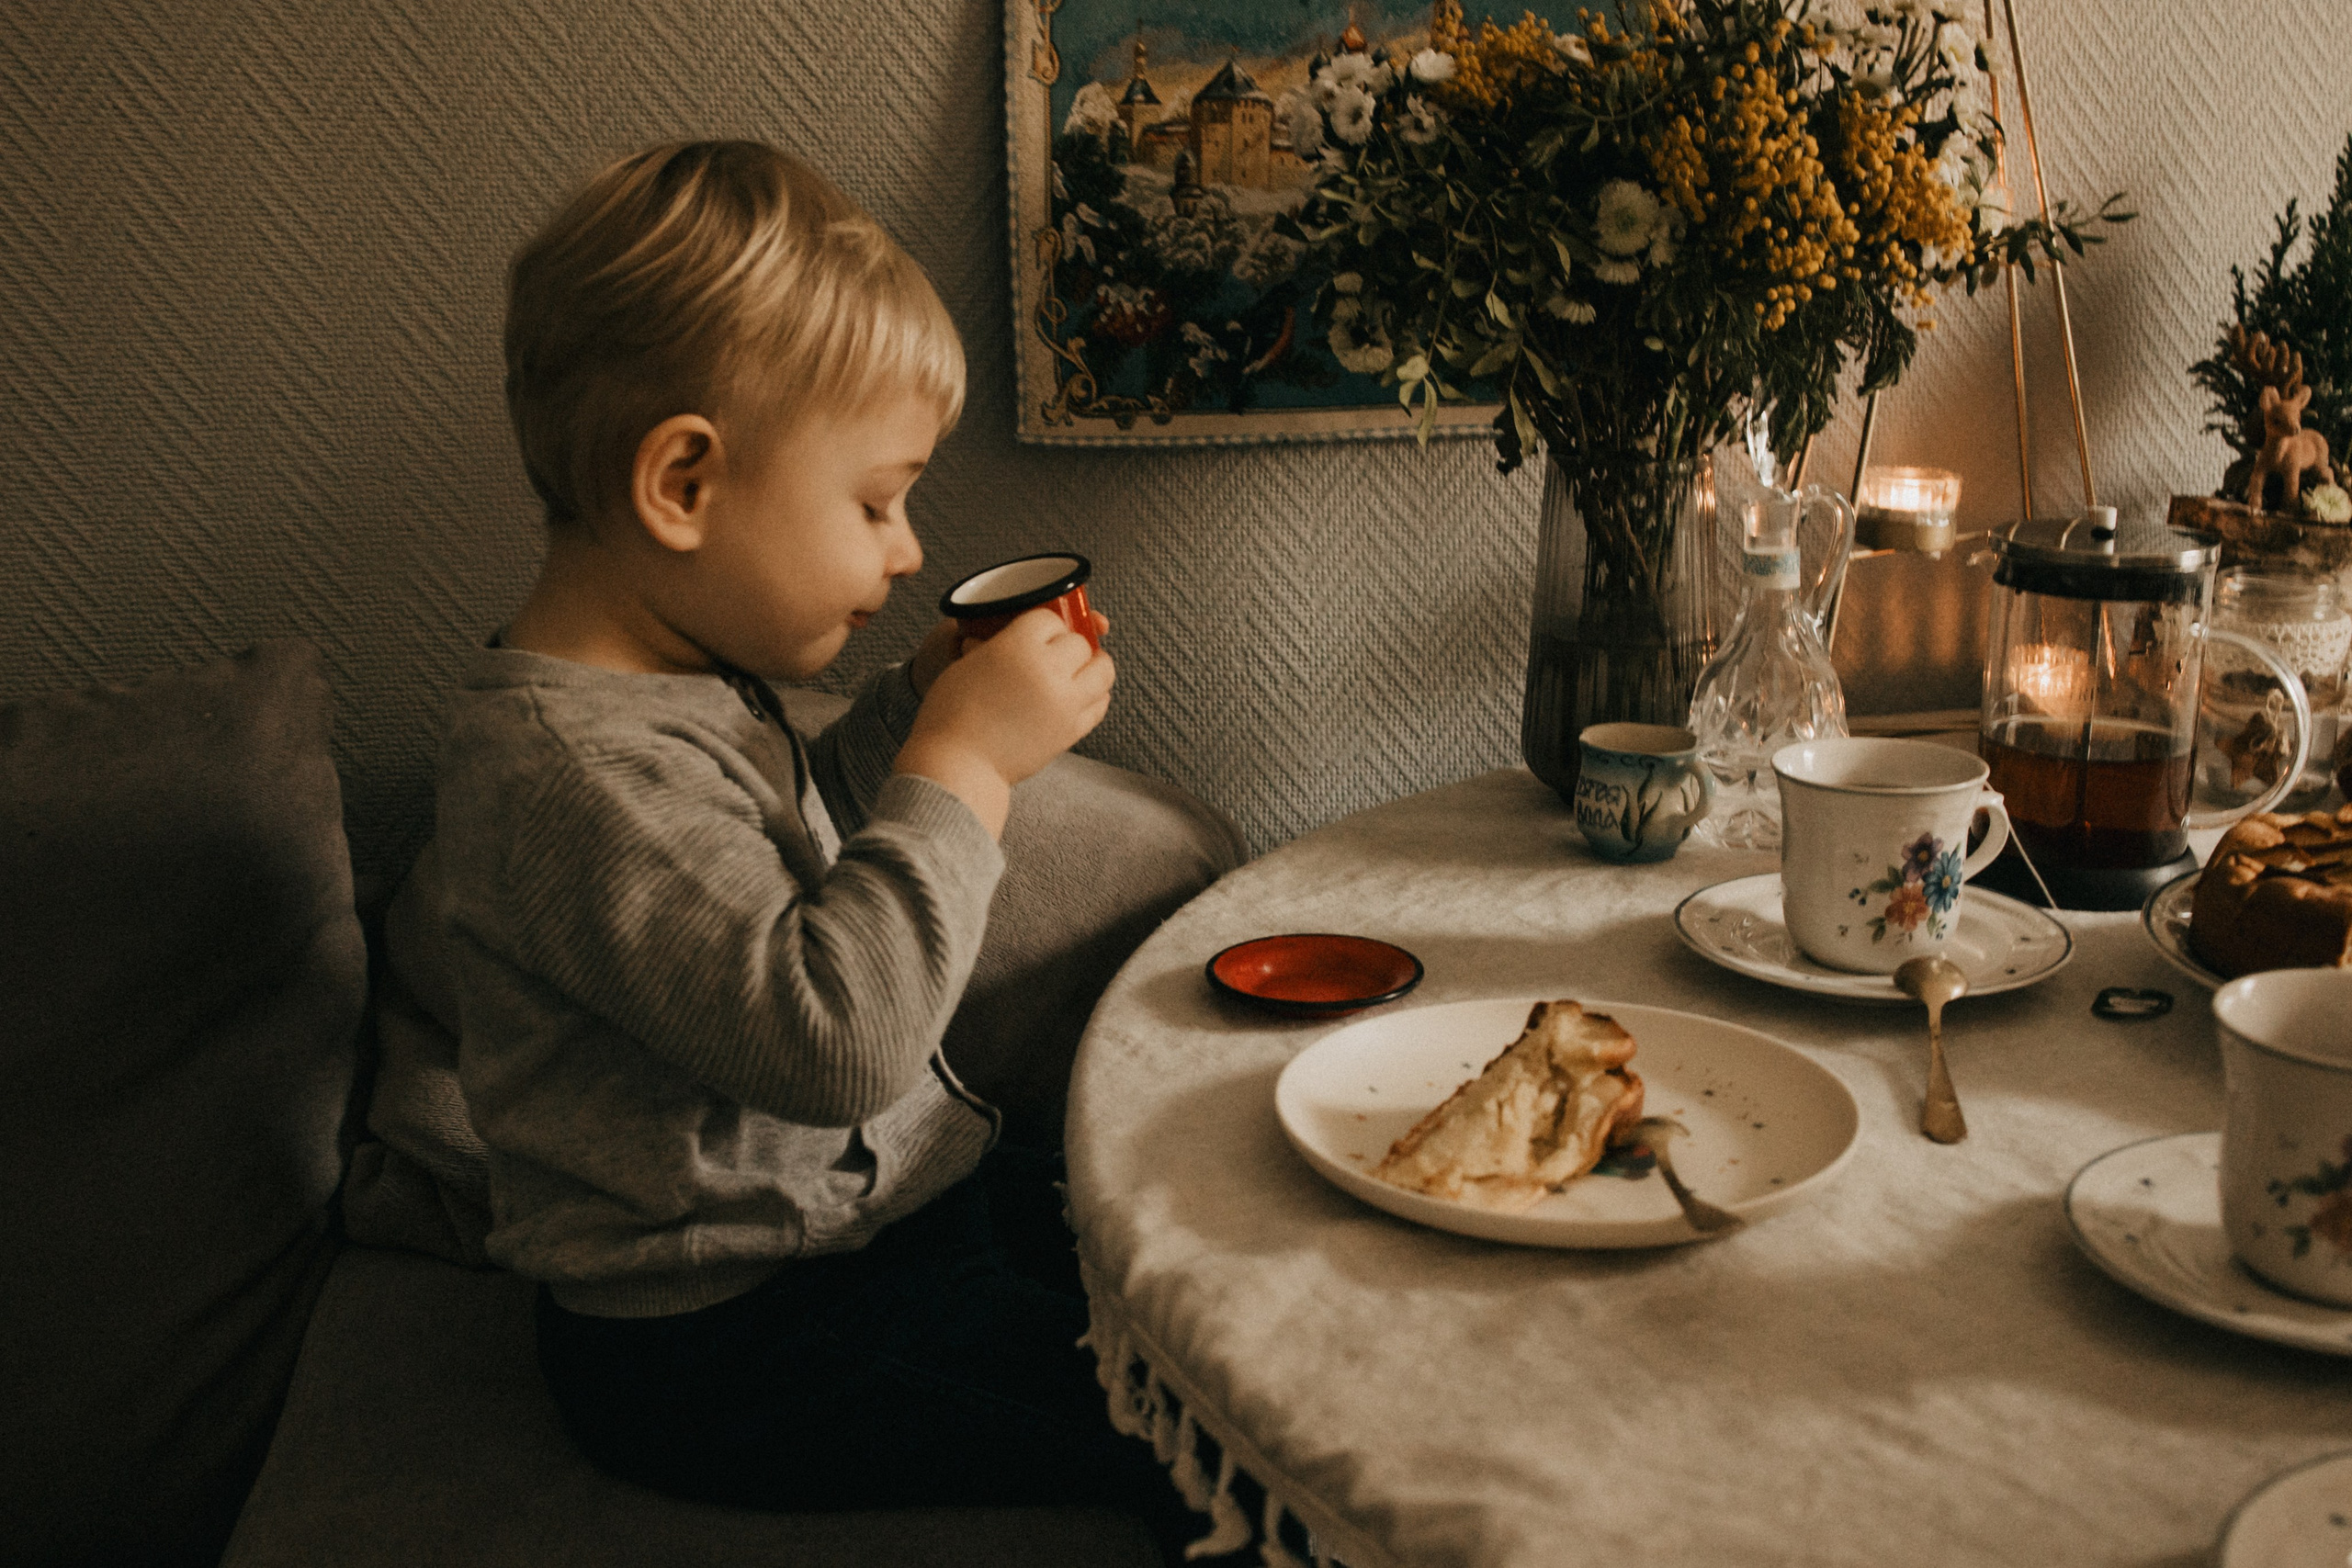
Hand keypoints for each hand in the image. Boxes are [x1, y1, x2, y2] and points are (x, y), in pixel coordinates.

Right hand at [895, 607, 1115, 835]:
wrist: (958, 765)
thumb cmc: (951, 714)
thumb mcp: (967, 664)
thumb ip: (997, 647)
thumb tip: (1014, 639)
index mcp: (1018, 646)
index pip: (1049, 619)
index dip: (1045, 625)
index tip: (1039, 634)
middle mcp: (1048, 670)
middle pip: (1079, 643)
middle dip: (1068, 645)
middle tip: (1056, 654)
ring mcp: (1065, 702)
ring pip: (1103, 670)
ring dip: (1094, 665)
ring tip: (1083, 668)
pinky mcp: (1072, 731)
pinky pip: (1101, 704)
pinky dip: (1097, 694)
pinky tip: (1084, 694)